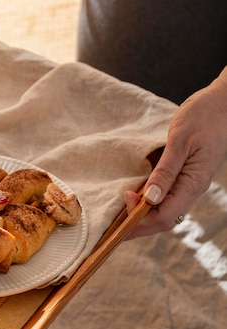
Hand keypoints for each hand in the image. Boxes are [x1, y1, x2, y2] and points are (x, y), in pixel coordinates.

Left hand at [127, 70, 226, 237]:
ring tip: (119, 214)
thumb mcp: (180, 141)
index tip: (123, 201)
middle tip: (112, 224)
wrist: (220, 103)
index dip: (142, 217)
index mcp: (193, 184)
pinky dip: (149, 200)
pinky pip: (167, 196)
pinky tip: (133, 195)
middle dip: (139, 225)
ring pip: (165, 209)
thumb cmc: (202, 117)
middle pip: (164, 218)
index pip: (165, 216)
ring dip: (143, 214)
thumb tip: (151, 198)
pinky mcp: (185, 174)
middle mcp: (192, 188)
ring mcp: (189, 182)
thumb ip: (166, 170)